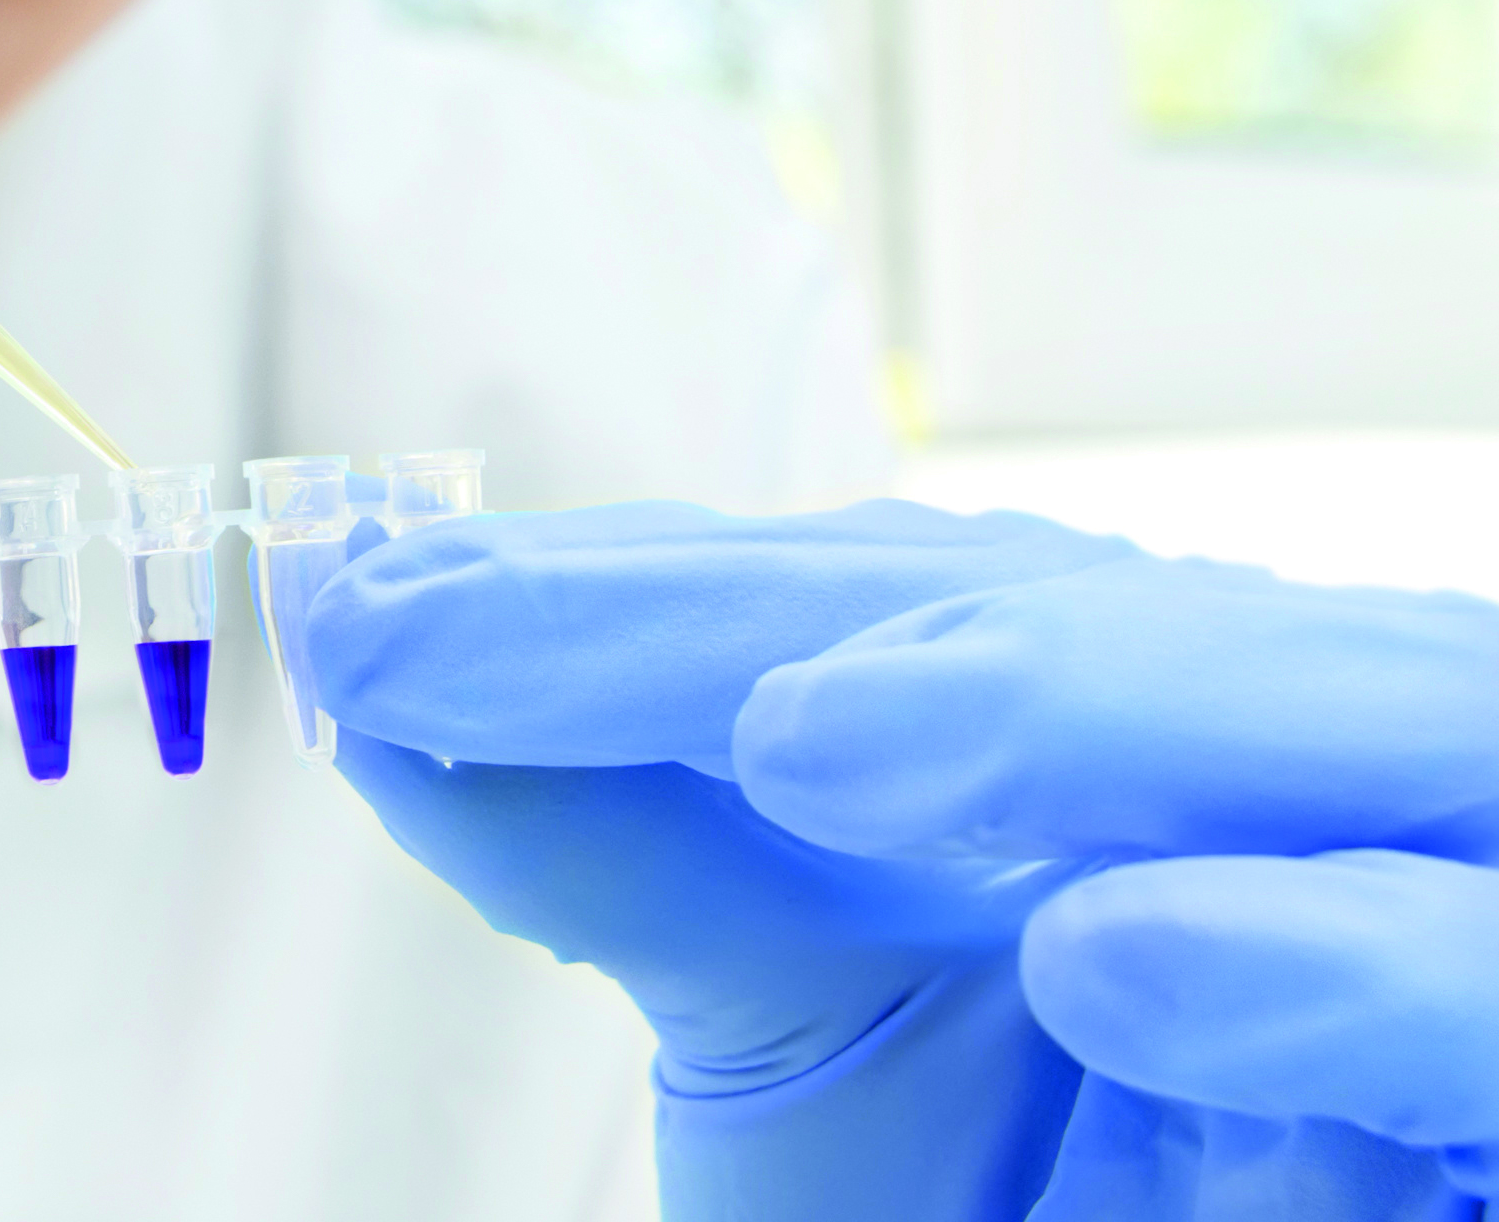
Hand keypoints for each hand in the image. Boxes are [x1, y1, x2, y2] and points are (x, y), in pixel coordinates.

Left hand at [309, 501, 1498, 1219]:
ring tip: (810, 736)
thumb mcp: (798, 1029)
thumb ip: (627, 844)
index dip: (633, 593)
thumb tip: (374, 656)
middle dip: (788, 610)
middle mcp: (1306, 779)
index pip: (892, 599)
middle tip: (497, 627)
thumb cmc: (1033, 1200)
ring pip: (1368, 712)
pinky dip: (1337, 961)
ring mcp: (1458, 902)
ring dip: (1082, 704)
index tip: (369, 609)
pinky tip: (1111, 953)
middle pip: (1092, 617)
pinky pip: (1494, 997)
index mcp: (1122, 737)